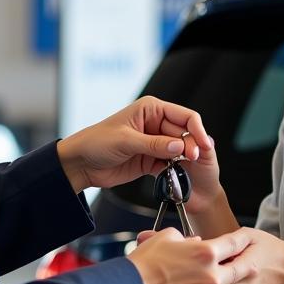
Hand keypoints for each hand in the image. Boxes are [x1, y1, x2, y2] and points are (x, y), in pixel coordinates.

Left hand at [57, 96, 212, 192]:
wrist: (80, 163)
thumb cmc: (96, 142)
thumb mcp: (126, 141)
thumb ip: (154, 144)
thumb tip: (179, 146)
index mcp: (151, 109)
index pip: (184, 116)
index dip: (196, 129)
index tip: (203, 144)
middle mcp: (155, 123)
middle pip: (184, 134)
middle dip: (190, 146)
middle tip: (192, 160)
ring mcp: (154, 142)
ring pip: (179, 150)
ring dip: (183, 159)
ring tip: (184, 168)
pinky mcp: (150, 159)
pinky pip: (169, 163)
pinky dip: (174, 169)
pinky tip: (175, 174)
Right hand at [127, 227, 258, 283]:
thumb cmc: (145, 261)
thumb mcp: (167, 238)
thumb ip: (187, 239)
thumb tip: (196, 243)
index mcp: (206, 254)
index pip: (233, 244)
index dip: (241, 240)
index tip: (245, 240)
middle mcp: (211, 279)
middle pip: (242, 272)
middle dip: (250, 266)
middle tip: (255, 265)